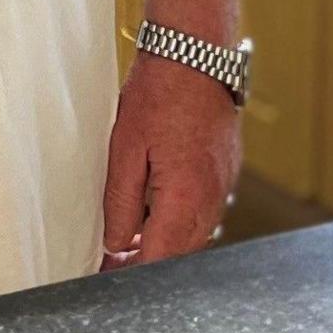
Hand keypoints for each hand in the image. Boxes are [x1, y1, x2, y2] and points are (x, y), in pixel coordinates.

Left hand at [99, 54, 242, 267]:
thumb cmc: (159, 95)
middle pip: (178, 256)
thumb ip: (120, 206)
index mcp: (186, 200)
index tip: (106, 276)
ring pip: (192, 237)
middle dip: (144, 262)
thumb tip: (116, 244)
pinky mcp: (226, 174)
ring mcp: (224, 187)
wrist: (195, 55)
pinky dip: (177, 220)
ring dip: (161, 242)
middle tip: (110, 260)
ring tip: (126, 236)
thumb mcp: (124, 151)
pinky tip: (153, 207)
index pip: (158, 261)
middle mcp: (212, 200)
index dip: (129, 274)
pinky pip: (202, 213)